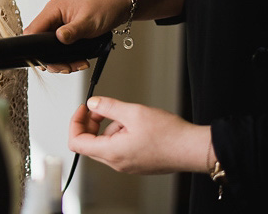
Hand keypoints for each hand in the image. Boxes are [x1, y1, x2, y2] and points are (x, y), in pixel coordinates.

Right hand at [22, 0, 129, 71]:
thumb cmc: (105, 3)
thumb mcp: (88, 21)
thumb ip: (72, 32)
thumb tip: (57, 39)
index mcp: (53, 10)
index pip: (33, 30)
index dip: (34, 48)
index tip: (46, 63)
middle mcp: (54, 16)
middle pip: (41, 42)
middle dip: (53, 59)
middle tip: (67, 68)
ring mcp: (61, 23)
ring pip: (52, 46)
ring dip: (63, 59)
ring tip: (78, 65)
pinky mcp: (70, 29)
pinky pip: (62, 45)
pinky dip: (69, 55)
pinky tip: (80, 60)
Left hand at [69, 96, 209, 174]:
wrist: (192, 149)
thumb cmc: (169, 135)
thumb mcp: (133, 112)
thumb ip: (108, 107)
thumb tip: (92, 103)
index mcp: (112, 152)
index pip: (76, 142)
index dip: (75, 122)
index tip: (83, 109)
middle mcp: (117, 163)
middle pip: (89, 143)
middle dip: (91, 123)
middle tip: (100, 108)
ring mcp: (127, 164)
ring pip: (105, 143)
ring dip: (109, 126)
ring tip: (128, 116)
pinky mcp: (136, 162)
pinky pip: (118, 147)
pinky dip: (120, 133)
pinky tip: (136, 124)